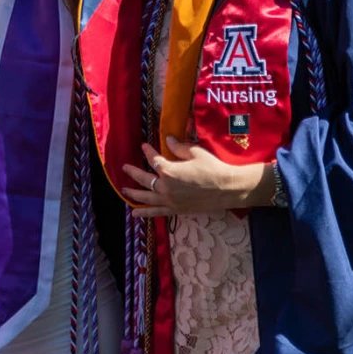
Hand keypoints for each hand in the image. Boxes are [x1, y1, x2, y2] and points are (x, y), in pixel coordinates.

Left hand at [121, 136, 273, 217]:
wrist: (228, 188)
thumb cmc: (212, 168)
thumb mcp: (195, 152)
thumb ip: (179, 147)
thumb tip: (168, 140)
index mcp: (168, 171)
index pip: (153, 160)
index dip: (148, 152)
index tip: (143, 146)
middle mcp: (165, 187)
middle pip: (144, 179)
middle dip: (133, 173)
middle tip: (124, 168)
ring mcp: (170, 200)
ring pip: (146, 197)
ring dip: (134, 194)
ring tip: (124, 191)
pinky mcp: (176, 210)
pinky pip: (156, 212)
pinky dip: (145, 213)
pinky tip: (135, 213)